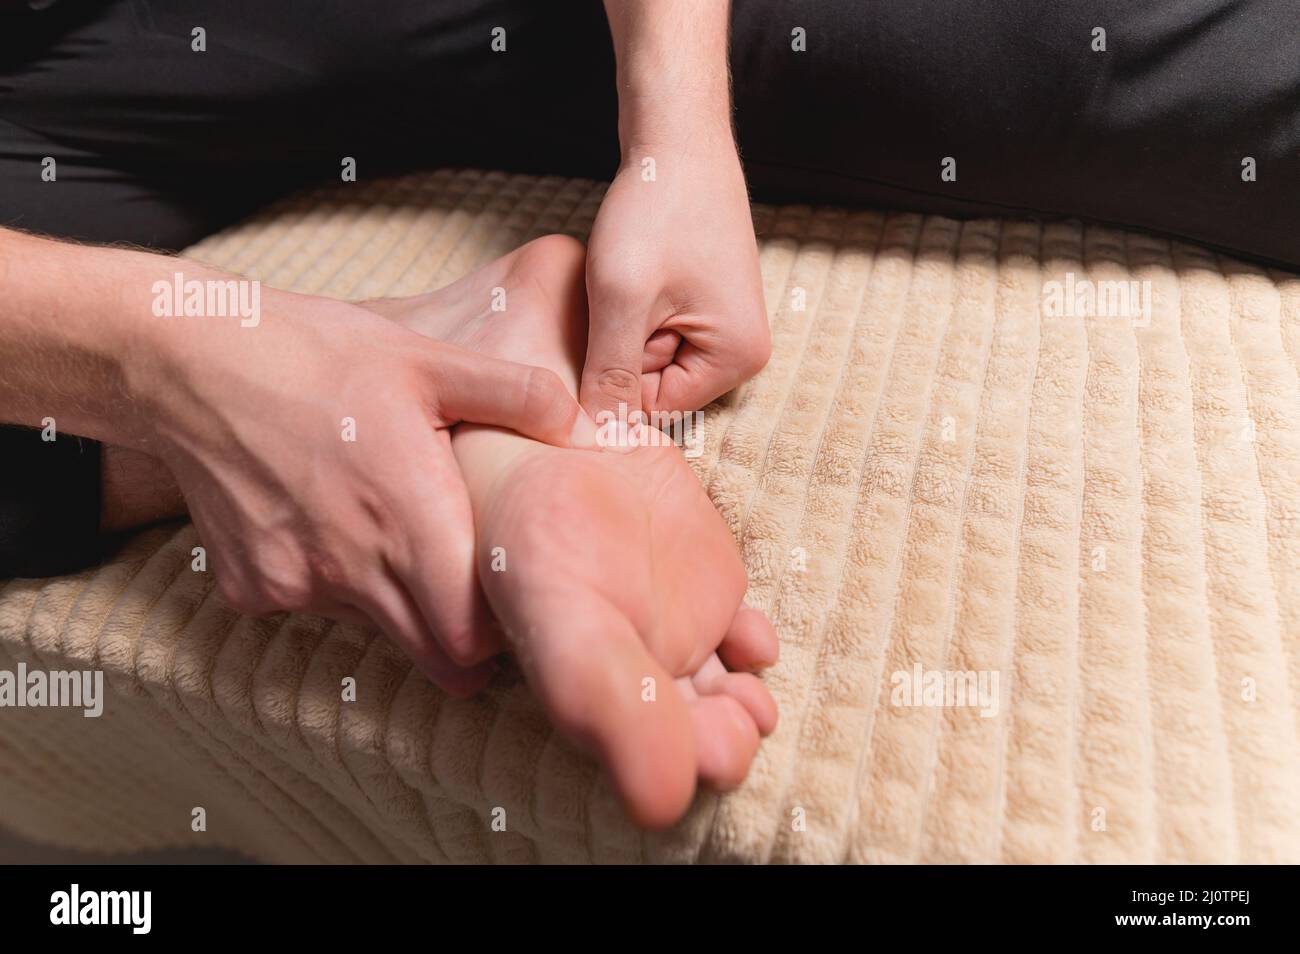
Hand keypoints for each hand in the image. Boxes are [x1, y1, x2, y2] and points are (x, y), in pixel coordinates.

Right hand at [137, 286, 595, 694]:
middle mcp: (352, 568)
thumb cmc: (318, 354)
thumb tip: (583, 423)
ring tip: (387, 523)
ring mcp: (296, 584)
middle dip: (459, 637)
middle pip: (431, 654)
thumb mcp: (428, 357)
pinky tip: (323, 516)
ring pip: (373, 626)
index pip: (471, 641)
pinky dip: (328, 579)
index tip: (506, 601)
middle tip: (469, 588)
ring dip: (393, 598)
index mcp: (408, 520)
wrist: (189, 360)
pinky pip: (310, 604)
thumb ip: (515, 393)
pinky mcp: (249, 587)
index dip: (498, 632)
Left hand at [581, 135, 769, 423]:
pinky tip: (622, 274)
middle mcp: (740, 352)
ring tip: (613, 282)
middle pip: (652, 387)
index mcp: (736, 360)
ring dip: (617, 328)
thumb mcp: (624, 297)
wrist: (677, 137)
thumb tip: (597, 436)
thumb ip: (612, 373)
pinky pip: (651, 330)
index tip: (588, 339)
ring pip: (644, 358)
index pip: (654, 410)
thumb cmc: (658, 209)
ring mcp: (721, 326)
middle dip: (615, 352)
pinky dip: (626, 309)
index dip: (611, 382)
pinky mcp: (702, 304)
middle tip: (601, 300)